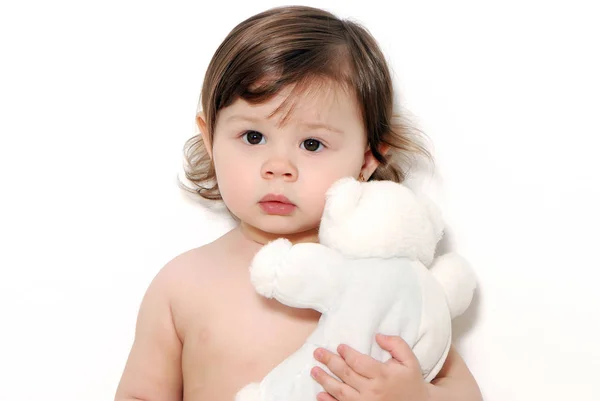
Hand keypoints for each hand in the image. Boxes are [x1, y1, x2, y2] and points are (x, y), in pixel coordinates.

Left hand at [311, 334, 431, 400]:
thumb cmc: (411, 381)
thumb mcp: (409, 360)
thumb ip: (396, 344)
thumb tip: (378, 336)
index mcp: (383, 375)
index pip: (359, 362)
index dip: (347, 354)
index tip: (339, 347)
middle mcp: (373, 390)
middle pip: (346, 374)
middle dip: (330, 362)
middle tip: (317, 353)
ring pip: (340, 391)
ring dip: (325, 380)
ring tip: (314, 370)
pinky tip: (319, 394)